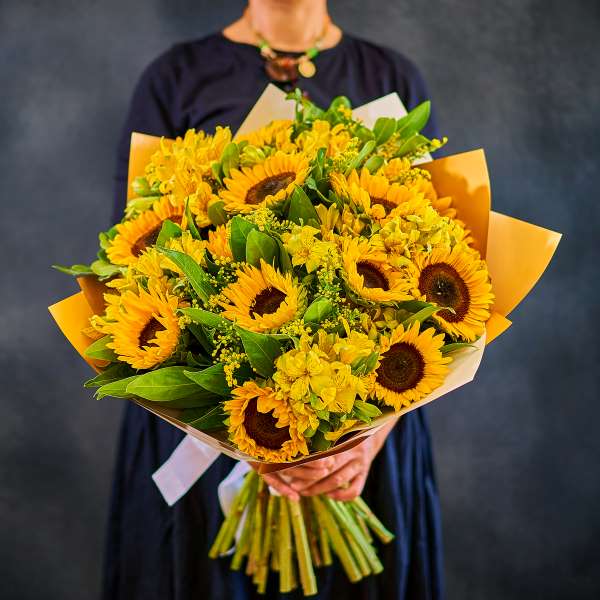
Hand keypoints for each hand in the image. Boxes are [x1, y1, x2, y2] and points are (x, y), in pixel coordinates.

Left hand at [254, 418, 397, 501]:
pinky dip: (341, 495)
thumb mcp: (332, 427)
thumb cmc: (343, 428)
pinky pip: (355, 490)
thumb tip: (290, 442)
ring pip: (339, 481)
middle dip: (310, 480)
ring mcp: (360, 462)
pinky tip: (330, 495)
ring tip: (304, 492)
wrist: (372, 428)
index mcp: (341, 437)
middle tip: (293, 486)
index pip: (321, 456)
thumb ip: (317, 434)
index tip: (289, 471)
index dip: (305, 466)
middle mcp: (352, 450)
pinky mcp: (365, 472)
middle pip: (328, 470)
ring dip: (320, 489)